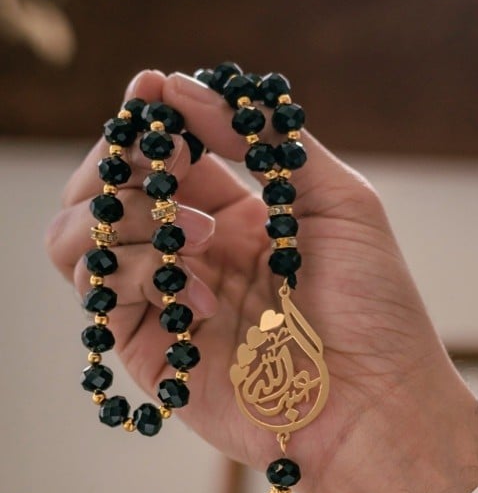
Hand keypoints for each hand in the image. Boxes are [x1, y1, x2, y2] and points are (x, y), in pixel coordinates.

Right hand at [46, 69, 477, 492]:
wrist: (379, 404)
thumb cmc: (376, 308)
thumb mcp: (343, 202)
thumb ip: (270, 140)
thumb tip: (187, 88)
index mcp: (237, 219)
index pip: (167, 157)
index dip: (152, 120)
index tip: (150, 88)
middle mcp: (193, 256)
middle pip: (111, 191)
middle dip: (126, 161)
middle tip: (161, 159)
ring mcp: (167, 302)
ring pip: (83, 238)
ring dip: (126, 216)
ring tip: (195, 233)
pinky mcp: (152, 352)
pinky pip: (102, 293)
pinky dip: (137, 274)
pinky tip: (201, 294)